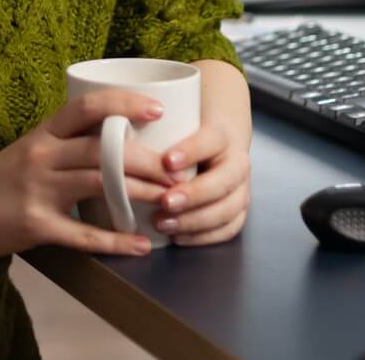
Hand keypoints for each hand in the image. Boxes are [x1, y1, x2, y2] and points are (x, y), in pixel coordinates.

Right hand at [0, 91, 175, 257]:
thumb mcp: (30, 149)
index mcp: (43, 134)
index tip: (158, 110)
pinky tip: (139, 244)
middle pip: (103, 149)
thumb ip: (67, 143)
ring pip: (99, 184)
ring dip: (140, 192)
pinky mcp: (37, 226)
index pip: (87, 107)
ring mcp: (39, 191)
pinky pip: (83, 234)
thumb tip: (117, 140)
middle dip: (146, 159)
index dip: (125, 104)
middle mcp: (43, 156)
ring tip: (170, 199)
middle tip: (177, 169)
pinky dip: (115, 240)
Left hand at [147, 121, 250, 246]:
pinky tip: (178, 237)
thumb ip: (158, 132)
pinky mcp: (239, 211)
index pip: (210, 141)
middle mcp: (237, 163)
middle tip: (165, 201)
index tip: (167, 161)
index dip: (191, 151)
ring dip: (196, 220)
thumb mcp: (178, 127)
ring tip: (164, 223)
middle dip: (195, 194)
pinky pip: (228, 229)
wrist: (218, 146)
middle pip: (223, 181)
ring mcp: (241, 189)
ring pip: (228, 209)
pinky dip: (203, 236)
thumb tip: (123, 136)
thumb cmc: (189, 136)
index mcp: (222, 136)